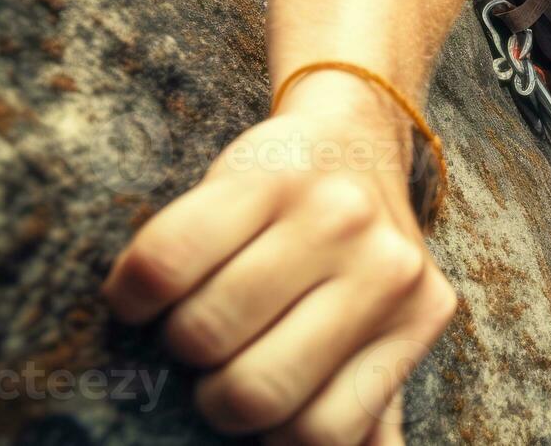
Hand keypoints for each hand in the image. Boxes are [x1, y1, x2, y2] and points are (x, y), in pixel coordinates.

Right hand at [100, 80, 456, 444]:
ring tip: (195, 311)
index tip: (251, 400)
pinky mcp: (265, 173)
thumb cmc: (352, 252)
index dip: (265, 436)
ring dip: (174, 337)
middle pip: (255, 392)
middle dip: (213, 392)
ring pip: (201, 332)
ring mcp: (329, 215)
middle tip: (217, 359)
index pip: (319, 433)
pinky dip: (134, 294)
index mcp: (416, 318)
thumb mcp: (382, 325)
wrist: (352, 135)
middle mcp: (386, 267)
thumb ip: (370, 402)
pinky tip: (152, 290)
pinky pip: (163, 264)